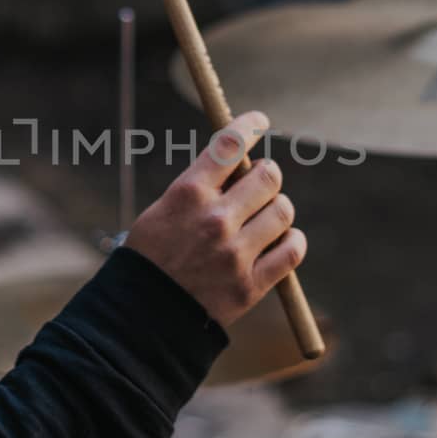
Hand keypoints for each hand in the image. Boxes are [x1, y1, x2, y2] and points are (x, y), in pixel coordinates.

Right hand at [124, 109, 305, 329]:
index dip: (250, 125)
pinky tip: (282, 241)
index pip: (230, 144)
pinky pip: (292, 250)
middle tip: (259, 184)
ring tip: (265, 218)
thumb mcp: (163, 212)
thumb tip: (240, 166)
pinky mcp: (251, 284)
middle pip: (268, 176)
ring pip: (283, 211)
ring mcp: (235, 253)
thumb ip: (201, 189)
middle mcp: (215, 219)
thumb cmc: (151, 259)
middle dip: (266, 175)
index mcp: (188, 194)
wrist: (143, 317)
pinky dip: (292, 241)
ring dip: (277, 210)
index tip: (260, 121)